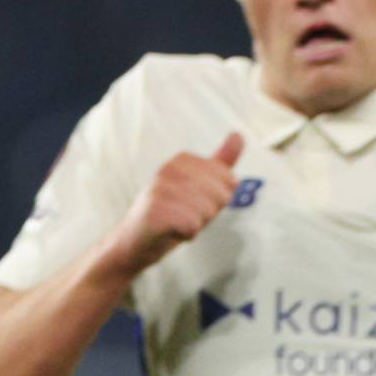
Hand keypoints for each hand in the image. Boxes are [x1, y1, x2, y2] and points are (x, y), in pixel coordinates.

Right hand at [111, 131, 244, 274]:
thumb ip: (220, 163)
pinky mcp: (155, 211)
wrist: (136, 240)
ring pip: (207, 211)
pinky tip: (171, 231)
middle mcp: (169, 169)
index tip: (196, 200)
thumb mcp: (200, 184)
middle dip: (210, 212)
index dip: (219, 199)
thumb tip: (239, 135)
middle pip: (222, 195)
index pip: (230, 181)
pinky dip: (187, 235)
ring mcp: (160, 189)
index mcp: (183, 159)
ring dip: (197, 224)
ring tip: (178, 222)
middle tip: (186, 214)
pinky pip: (193, 226)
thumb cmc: (173, 211)